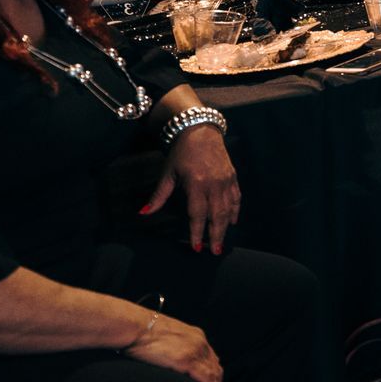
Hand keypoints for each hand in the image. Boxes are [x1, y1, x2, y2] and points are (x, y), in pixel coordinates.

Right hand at [125, 310, 223, 381]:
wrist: (135, 326)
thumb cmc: (141, 332)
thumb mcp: (165, 337)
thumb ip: (174, 347)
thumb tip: (170, 360)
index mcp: (195, 335)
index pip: (210, 356)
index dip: (213, 371)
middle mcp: (199, 342)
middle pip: (215, 365)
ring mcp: (194, 351)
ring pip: (212, 373)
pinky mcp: (186, 360)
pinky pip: (205, 379)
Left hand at [143, 126, 238, 253]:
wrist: (200, 131)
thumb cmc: (181, 152)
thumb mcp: (168, 173)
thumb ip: (159, 195)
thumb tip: (144, 212)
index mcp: (196, 184)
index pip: (197, 214)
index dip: (197, 232)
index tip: (196, 247)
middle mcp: (214, 184)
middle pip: (217, 215)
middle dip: (216, 235)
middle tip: (215, 251)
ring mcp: (226, 180)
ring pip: (228, 209)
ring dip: (225, 227)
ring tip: (222, 242)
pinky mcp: (232, 176)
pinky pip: (236, 198)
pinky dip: (235, 211)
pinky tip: (232, 221)